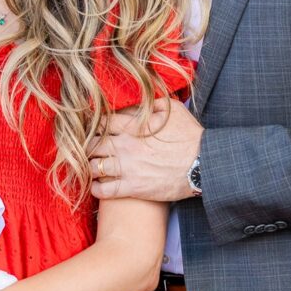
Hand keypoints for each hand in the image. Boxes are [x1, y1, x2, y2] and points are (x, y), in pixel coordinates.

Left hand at [89, 99, 203, 201]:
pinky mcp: (133, 188)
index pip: (101, 123)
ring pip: (93, 168)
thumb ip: (153, 102)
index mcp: (132, 127)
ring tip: (91, 167)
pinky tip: (96, 187)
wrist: (203, 164)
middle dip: (87, 146)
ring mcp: (127, 168)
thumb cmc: (190, 136)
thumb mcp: (173, 110)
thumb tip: (143, 99)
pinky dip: (96, 189)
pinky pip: (104, 190)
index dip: (93, 125)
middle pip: (92, 145)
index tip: (93, 129)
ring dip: (89, 167)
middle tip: (88, 149)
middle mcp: (125, 146)